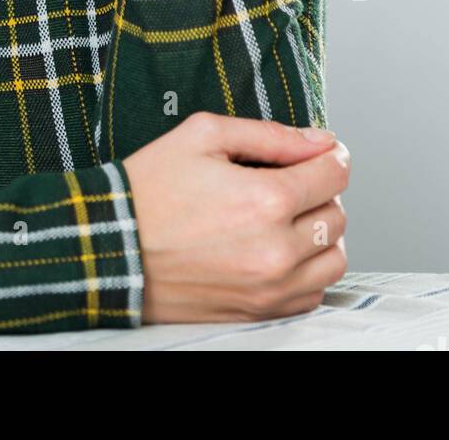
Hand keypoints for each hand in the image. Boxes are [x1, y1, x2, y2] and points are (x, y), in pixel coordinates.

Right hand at [121, 112, 349, 324]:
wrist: (111, 248)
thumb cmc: (150, 188)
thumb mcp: (203, 136)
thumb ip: (269, 135)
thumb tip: (320, 141)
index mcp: (265, 199)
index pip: (334, 174)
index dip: (331, 155)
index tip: (322, 152)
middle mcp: (276, 249)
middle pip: (337, 215)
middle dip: (321, 192)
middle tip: (291, 182)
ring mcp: (270, 287)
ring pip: (334, 259)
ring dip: (321, 234)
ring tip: (289, 218)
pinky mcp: (259, 312)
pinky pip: (313, 293)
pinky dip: (307, 271)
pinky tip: (279, 249)